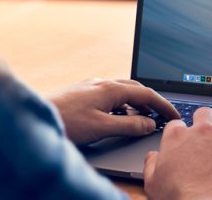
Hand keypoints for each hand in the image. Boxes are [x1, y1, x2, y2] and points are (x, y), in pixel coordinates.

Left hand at [48, 79, 179, 145]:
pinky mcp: (83, 93)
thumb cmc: (66, 121)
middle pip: (136, 89)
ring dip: (136, 104)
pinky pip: (110, 95)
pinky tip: (118, 117)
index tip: (174, 115)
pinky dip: (122, 105)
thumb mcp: (102, 127)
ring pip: (122, 91)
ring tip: (144, 119)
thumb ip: (129, 126)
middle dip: (152, 102)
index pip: (146, 94)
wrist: (37, 115)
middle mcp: (102, 83)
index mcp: (111, 89)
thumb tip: (149, 124)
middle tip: (163, 116)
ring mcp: (92, 86)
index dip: (163, 105)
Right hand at [143, 107, 211, 199]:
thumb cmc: (179, 198)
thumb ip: (151, 166)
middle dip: (207, 118)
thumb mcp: (153, 184)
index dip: (180, 132)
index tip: (183, 139)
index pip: (177, 125)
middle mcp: (203, 133)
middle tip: (209, 130)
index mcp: (178, 139)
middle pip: (205, 113)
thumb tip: (152, 157)